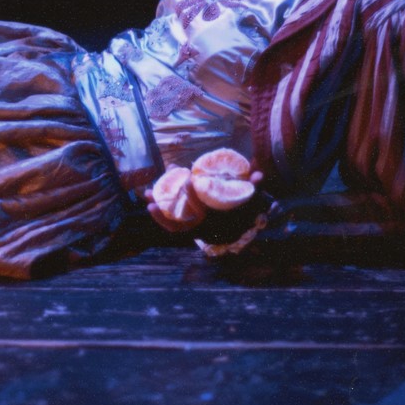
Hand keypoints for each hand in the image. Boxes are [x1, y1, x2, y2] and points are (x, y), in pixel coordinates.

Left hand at [145, 164, 265, 232]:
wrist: (236, 229)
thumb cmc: (240, 212)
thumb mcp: (248, 202)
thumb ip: (254, 188)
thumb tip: (259, 174)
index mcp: (214, 221)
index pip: (200, 210)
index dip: (192, 195)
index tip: (187, 178)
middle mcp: (202, 228)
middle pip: (179, 223)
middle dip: (164, 212)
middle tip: (151, 196)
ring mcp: (193, 230)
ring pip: (172, 225)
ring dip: (158, 214)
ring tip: (146, 197)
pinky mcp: (188, 229)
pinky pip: (172, 226)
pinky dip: (161, 217)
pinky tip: (151, 203)